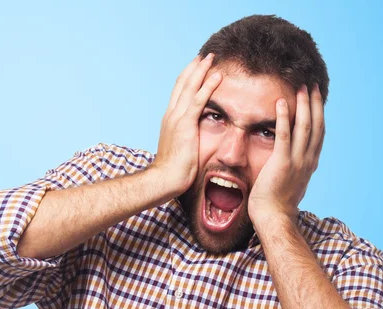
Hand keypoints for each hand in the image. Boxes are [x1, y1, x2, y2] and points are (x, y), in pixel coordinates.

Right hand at [152, 54, 222, 195]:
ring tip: (211, 58)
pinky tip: (217, 76)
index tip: (197, 67)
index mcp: (170, 120)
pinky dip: (208, 86)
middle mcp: (171, 115)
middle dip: (193, 68)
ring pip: (189, 87)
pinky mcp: (185, 124)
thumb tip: (194, 138)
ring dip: (201, 70)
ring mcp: (177, 118)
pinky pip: (198, 100)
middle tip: (204, 56)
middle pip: (182, 84)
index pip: (178, 93)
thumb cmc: (173, 171)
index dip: (187, 78)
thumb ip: (186, 138)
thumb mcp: (181, 148)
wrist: (165, 179)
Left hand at [248, 83, 324, 223]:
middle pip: (316, 126)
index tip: (316, 99)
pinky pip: (284, 135)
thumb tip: (290, 164)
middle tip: (312, 85)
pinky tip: (280, 102)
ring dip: (303, 105)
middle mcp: (307, 160)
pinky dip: (283, 117)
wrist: (274, 218)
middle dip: (314, 104)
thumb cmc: (277, 204)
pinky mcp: (282, 163)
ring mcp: (297, 161)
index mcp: (310, 164)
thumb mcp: (291, 183)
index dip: (318, 115)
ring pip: (304, 127)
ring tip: (301, 88)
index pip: (318, 134)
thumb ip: (293, 170)